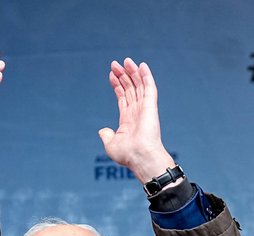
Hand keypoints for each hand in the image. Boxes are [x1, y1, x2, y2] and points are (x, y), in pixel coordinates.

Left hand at [98, 58, 175, 183]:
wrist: (140, 157)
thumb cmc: (128, 155)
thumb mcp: (111, 144)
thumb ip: (107, 135)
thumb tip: (103, 131)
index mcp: (128, 120)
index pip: (123, 98)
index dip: (117, 85)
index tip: (111, 75)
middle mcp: (137, 112)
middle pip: (130, 89)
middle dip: (123, 76)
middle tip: (115, 63)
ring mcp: (145, 108)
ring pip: (139, 85)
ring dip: (133, 72)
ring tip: (125, 60)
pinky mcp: (151, 106)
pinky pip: (149, 87)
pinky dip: (146, 76)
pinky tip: (142, 65)